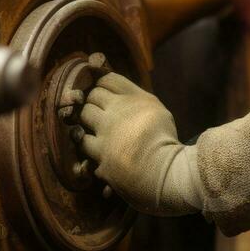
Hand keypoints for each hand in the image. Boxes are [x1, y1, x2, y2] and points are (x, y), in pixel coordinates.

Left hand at [74, 73, 202, 216]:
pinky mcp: (98, 153)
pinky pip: (83, 143)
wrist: (166, 171)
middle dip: (92, 100)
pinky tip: (94, 147)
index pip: (107, 78)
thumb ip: (137, 100)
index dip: (101, 82)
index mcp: (134, 98)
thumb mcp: (157, 110)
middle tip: (98, 110)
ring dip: (86, 120)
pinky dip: (87, 144)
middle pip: (92, 95)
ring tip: (94, 128)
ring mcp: (105, 132)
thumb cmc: (166, 140)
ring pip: (83, 116)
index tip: (102, 90)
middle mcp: (116, 110)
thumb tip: (119, 95)